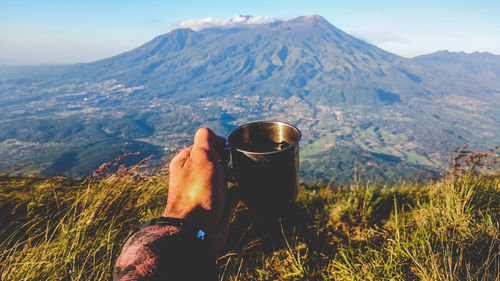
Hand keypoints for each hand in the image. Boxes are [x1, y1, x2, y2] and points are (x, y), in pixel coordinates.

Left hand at [163, 128, 229, 253]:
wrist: (199, 229)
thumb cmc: (198, 192)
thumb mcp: (201, 156)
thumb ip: (206, 139)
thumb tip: (216, 137)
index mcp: (185, 162)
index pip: (204, 145)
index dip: (217, 146)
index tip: (223, 153)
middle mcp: (193, 175)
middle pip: (216, 160)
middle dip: (228, 162)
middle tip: (228, 170)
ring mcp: (205, 191)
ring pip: (225, 176)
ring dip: (234, 176)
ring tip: (235, 181)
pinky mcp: (216, 205)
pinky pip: (231, 193)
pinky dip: (237, 191)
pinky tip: (239, 192)